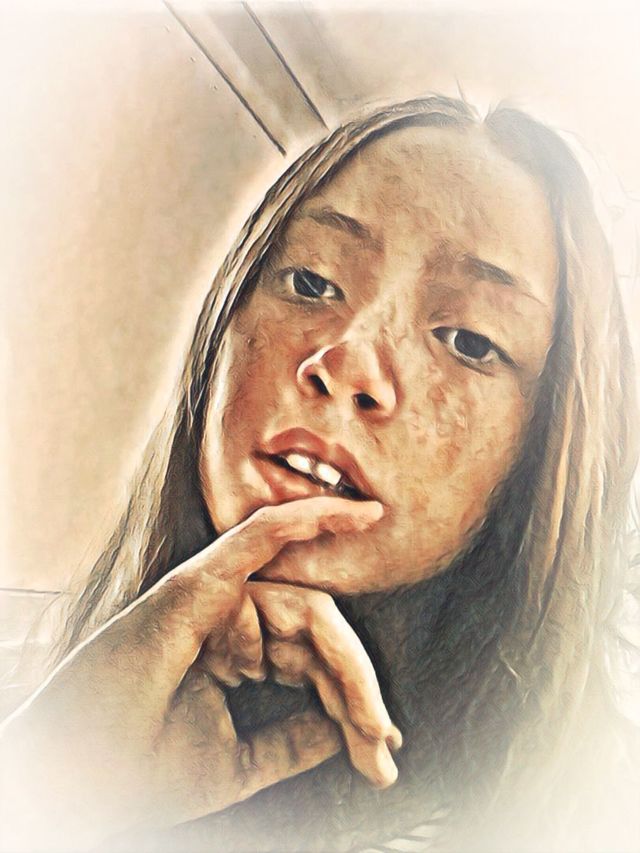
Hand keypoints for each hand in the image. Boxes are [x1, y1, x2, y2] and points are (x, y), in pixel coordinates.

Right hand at [0, 497, 388, 851]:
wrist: (79, 781)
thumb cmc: (142, 769)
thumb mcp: (237, 759)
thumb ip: (291, 740)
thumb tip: (343, 730)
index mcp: (239, 653)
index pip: (314, 659)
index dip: (352, 700)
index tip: (382, 756)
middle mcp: (232, 619)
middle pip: (319, 632)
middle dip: (357, 689)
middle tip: (383, 746)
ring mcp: (216, 598)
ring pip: (308, 607)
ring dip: (347, 665)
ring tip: (373, 725)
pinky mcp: (200, 583)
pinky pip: (262, 536)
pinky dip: (304, 518)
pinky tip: (354, 515)